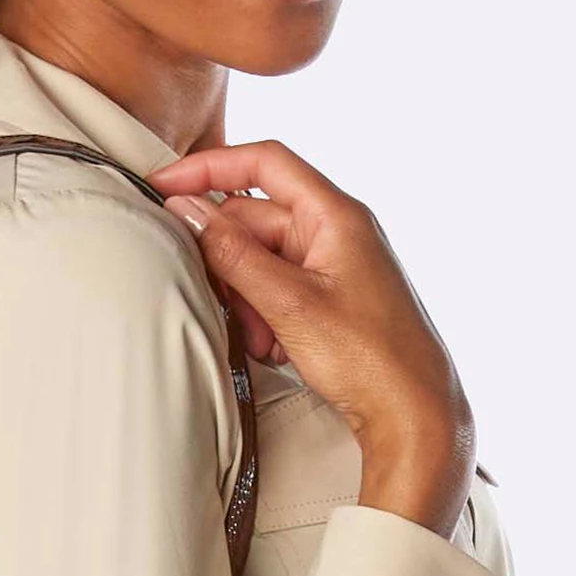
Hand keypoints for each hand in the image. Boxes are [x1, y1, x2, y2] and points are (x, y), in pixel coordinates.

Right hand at [148, 141, 476, 537]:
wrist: (412, 412)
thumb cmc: (369, 358)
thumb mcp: (289, 304)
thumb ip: (233, 254)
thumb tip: (186, 211)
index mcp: (335, 215)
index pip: (263, 163)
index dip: (208, 167)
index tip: (164, 187)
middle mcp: (336, 231)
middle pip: (255, 218)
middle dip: (227, 259)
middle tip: (213, 296)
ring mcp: (333, 265)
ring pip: (261, 260)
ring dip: (245, 296)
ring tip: (260, 335)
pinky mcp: (329, 297)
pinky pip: (277, 289)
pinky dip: (263, 315)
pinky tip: (275, 347)